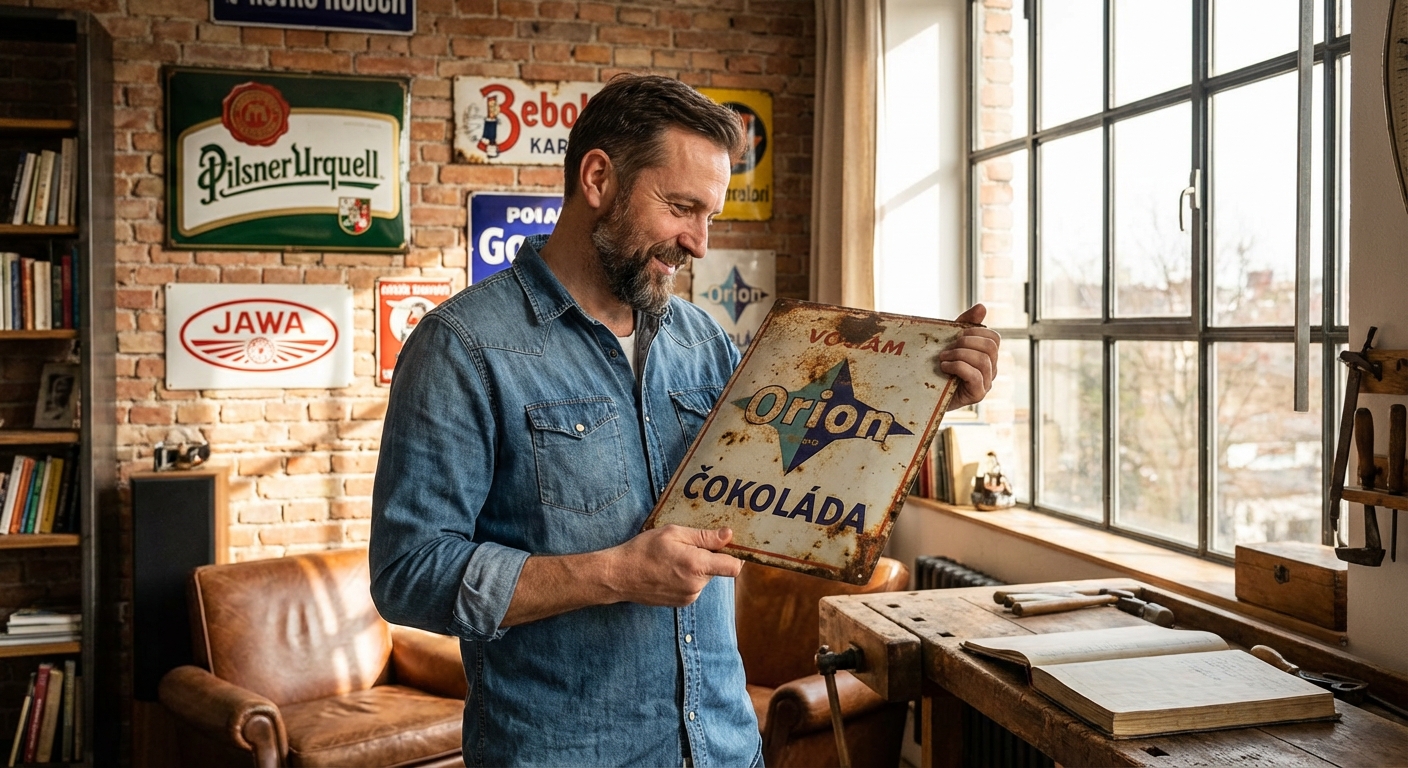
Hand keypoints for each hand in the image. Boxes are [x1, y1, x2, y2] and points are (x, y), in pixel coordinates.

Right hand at [605, 525, 742, 606]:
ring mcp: (689, 596)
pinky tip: (669, 570)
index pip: (734, 567)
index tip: (729, 545)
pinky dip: (688, 577)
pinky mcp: (682, 602)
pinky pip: (694, 586)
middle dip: (709, 557)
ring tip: (674, 558)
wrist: (620, 576)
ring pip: (705, 578)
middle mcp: (697, 585)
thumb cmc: (644, 550)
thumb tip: (728, 535)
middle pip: (718, 569)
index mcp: (697, 566)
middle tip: (687, 545)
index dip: (736, 555)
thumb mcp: (673, 533)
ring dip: (697, 568)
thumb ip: (704, 536)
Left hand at [939, 304, 1000, 410]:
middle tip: (948, 347)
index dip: (975, 332)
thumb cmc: (938, 365)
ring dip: (959, 354)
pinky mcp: (977, 395)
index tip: (956, 334)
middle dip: (967, 342)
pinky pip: (976, 376)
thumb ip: (965, 323)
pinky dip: (958, 367)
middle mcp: (991, 369)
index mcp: (987, 355)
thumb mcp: (950, 340)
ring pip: (983, 360)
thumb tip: (982, 306)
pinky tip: (944, 367)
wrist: (924, 393)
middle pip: (991, 347)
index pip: (994, 338)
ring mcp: (986, 383)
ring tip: (943, 358)